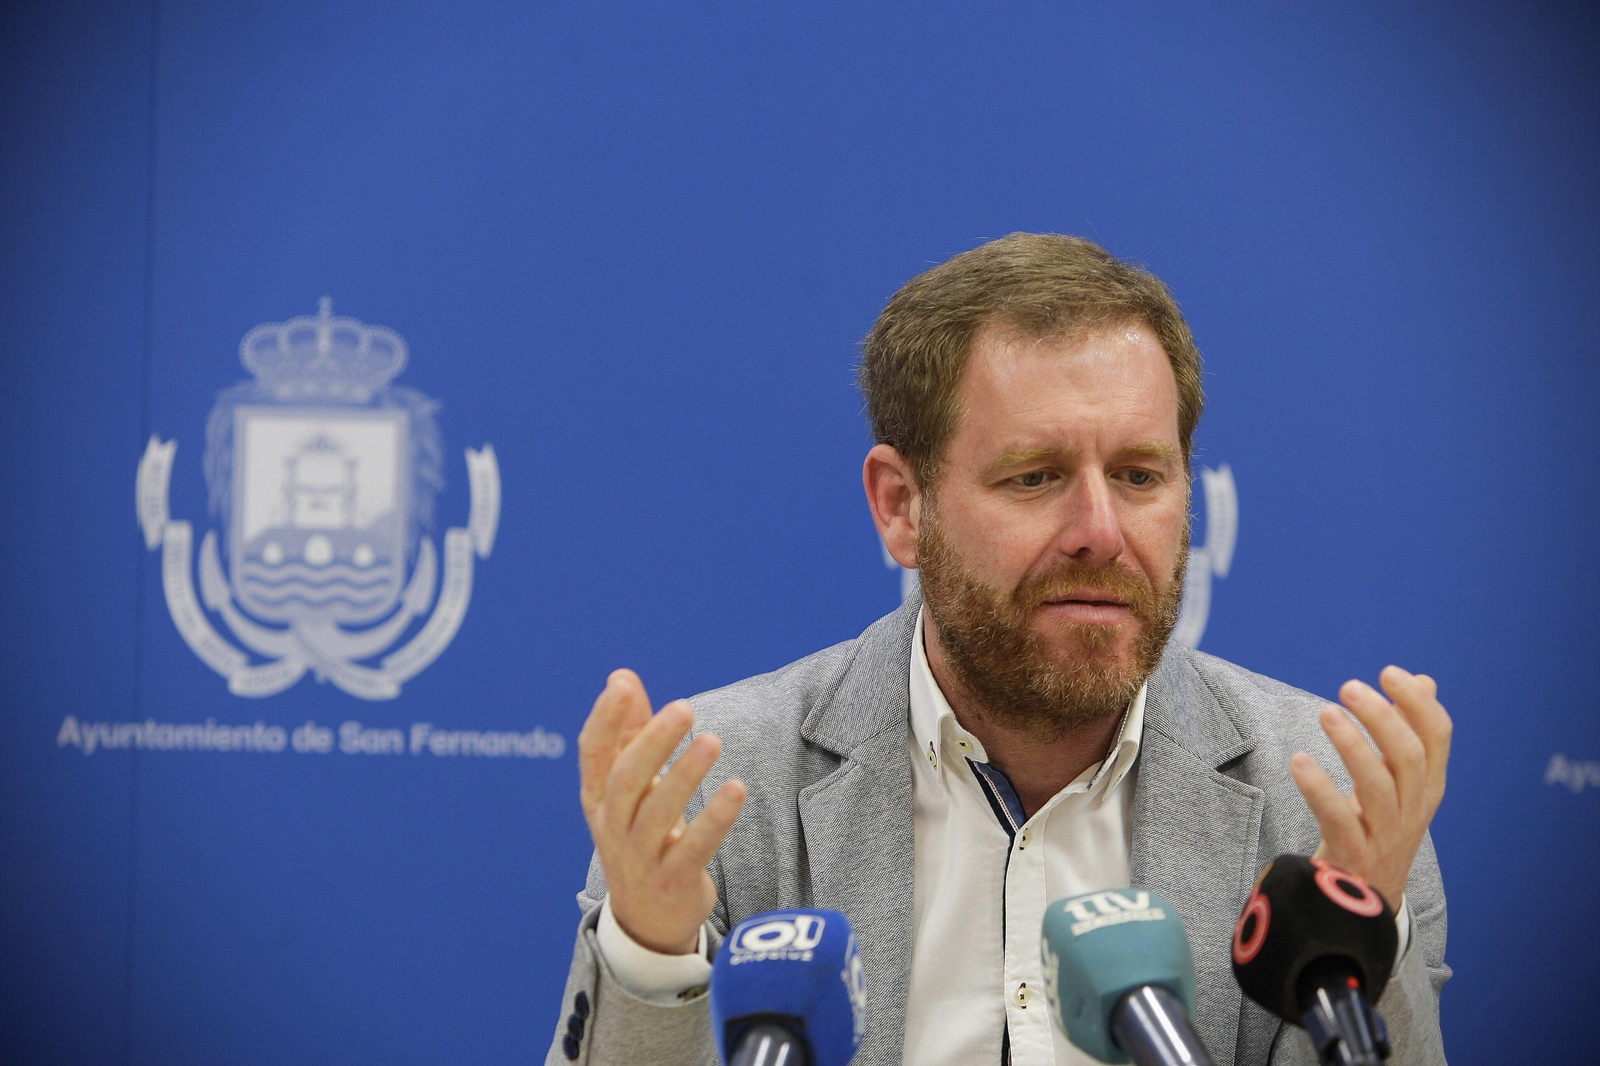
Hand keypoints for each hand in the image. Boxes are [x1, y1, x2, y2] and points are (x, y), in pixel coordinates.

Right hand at [577, 669, 746, 954]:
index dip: (605, 719)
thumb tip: (622, 676)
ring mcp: (640, 858)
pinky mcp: (672, 882)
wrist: (646, 920)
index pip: (593, 754)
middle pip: (625, 780)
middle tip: (684, 708)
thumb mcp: (628, 788)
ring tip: (713, 741)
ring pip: (657, 814)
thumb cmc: (639, 835)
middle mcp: (612, 827)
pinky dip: (714, 818)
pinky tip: (737, 790)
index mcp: (597, 799)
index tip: (622, 686)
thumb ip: (628, 732)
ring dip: (685, 774)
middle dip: (652, 742)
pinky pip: (693, 848)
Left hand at [1289, 665, 1451, 906]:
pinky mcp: (1352, 855)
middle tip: (1350, 687)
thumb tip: (1424, 680)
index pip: (1437, 737)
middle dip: (1381, 717)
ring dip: (1352, 745)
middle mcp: (1413, 809)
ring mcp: (1385, 834)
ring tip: (1327, 712)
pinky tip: (1299, 761)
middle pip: (1408, 756)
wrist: (1365, 903)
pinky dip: (1319, 787)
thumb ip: (1408, 731)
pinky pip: (1338, 818)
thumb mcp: (1401, 783)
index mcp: (1427, 787)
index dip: (1417, 702)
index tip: (1390, 672)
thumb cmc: (1380, 828)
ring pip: (1378, 785)